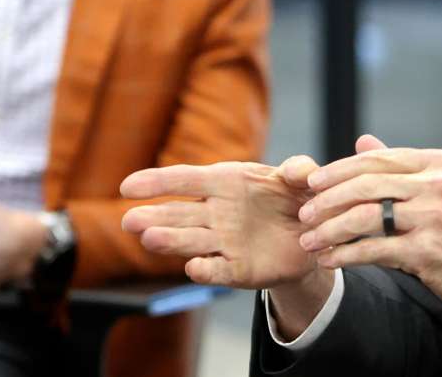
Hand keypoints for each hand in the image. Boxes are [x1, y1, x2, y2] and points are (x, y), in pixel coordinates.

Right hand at [120, 159, 320, 289]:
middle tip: (131, 221)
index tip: (127, 187)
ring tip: (150, 238)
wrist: (314, 237)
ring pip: (191, 241)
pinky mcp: (237, 269)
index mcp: (225, 182)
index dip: (156, 182)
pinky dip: (206, 271)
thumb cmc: (298, 199)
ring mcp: (224, 242)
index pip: (184, 179)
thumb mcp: (303, 179)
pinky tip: (194, 268)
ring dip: (171, 241)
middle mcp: (217, 213)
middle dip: (154, 216)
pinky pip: (218, 271)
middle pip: (179, 213)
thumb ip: (300, 169)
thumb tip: (296, 170)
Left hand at [298, 135, 441, 332]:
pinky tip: (328, 259)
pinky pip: (374, 250)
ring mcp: (434, 217)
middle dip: (328, 198)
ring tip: (309, 238)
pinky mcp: (428, 251)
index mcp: (439, 163)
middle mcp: (438, 184)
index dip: (340, 169)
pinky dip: (345, 255)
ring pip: (365, 216)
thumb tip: (362, 141)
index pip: (378, 158)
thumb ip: (401, 166)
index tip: (312, 182)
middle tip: (304, 211)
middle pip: (367, 183)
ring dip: (330, 228)